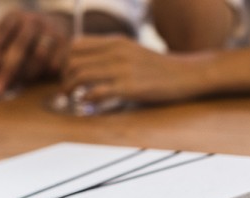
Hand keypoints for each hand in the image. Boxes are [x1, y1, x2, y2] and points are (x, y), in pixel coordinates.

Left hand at [0, 10, 67, 96]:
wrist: (59, 25)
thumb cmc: (24, 35)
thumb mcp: (7, 33)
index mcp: (15, 17)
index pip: (3, 29)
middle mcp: (34, 22)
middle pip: (20, 48)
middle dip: (6, 71)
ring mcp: (52, 33)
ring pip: (38, 59)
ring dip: (26, 75)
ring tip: (19, 83)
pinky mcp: (67, 46)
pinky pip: (53, 66)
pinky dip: (44, 75)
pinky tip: (38, 78)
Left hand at [63, 36, 207, 104]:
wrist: (185, 74)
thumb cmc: (158, 68)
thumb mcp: (132, 51)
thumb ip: (111, 54)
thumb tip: (88, 65)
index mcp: (115, 41)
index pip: (76, 45)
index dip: (66, 61)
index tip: (68, 74)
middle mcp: (115, 51)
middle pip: (73, 60)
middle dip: (64, 77)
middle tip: (66, 89)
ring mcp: (121, 69)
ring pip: (80, 75)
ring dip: (70, 89)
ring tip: (71, 98)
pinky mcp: (128, 87)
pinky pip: (95, 92)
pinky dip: (86, 99)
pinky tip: (88, 104)